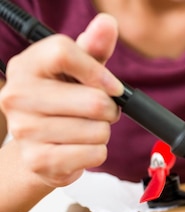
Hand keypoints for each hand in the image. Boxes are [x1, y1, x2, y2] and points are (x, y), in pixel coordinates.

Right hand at [0, 13, 123, 187]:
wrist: (39, 147)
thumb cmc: (63, 101)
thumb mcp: (78, 71)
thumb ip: (94, 47)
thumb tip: (107, 23)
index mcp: (26, 66)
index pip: (65, 52)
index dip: (99, 72)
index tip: (112, 86)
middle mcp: (17, 96)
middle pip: (94, 102)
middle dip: (109, 109)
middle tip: (100, 112)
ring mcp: (25, 131)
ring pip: (98, 131)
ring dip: (102, 132)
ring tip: (84, 129)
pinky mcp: (39, 161)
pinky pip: (94, 154)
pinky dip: (96, 152)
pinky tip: (79, 148)